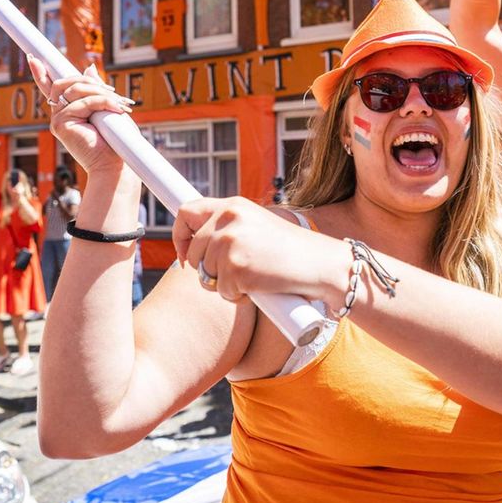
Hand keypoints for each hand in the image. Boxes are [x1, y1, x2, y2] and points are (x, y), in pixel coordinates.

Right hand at [28, 55, 135, 175]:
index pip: (51, 88)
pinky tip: (117, 111)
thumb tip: (89, 67)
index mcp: (67, 111)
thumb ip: (95, 89)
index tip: (33, 58)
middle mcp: (58, 115)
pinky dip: (103, 103)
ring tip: (120, 104)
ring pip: (74, 90)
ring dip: (100, 92)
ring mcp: (57, 120)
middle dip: (88, 81)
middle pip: (64, 83)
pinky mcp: (61, 125)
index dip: (40, 73)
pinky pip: (83, 103)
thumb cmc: (114, 140)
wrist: (114, 166)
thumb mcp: (106, 108)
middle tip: (113, 92)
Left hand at [172, 197, 347, 303]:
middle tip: (233, 275)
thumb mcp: (257, 226)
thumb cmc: (292, 251)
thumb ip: (229, 228)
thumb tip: (195, 246)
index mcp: (233, 205)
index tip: (184, 255)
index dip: (180, 236)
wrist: (322, 264)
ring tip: (254, 278)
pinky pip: (222, 292)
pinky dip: (238, 297)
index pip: (187, 212)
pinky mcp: (235, 268)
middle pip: (192, 253)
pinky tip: (261, 287)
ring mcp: (230, 242)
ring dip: (224, 285)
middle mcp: (228, 218)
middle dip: (206, 271)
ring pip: (204, 275)